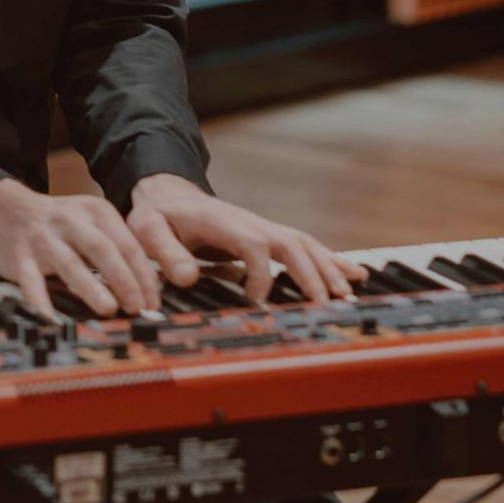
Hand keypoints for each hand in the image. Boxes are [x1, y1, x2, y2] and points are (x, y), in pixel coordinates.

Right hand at [0, 178, 162, 320]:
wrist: (2, 207)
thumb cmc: (56, 223)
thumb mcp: (89, 221)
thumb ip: (116, 248)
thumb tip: (147, 289)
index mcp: (94, 212)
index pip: (127, 244)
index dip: (144, 276)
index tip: (153, 302)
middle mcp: (70, 221)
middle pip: (102, 249)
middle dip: (123, 279)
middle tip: (137, 307)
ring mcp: (43, 238)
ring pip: (70, 262)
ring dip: (91, 286)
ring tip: (108, 308)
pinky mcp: (19, 256)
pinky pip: (31, 281)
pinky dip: (40, 300)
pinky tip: (50, 319)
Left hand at [127, 173, 370, 303]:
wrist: (167, 196)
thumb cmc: (158, 216)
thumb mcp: (147, 229)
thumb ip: (165, 252)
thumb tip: (187, 278)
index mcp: (223, 222)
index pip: (254, 244)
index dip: (260, 272)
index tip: (256, 300)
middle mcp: (250, 223)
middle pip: (289, 243)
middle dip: (310, 273)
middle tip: (324, 306)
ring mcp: (263, 228)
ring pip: (304, 244)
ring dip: (328, 269)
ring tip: (347, 296)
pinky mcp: (269, 236)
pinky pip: (306, 246)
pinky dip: (332, 260)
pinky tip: (356, 274)